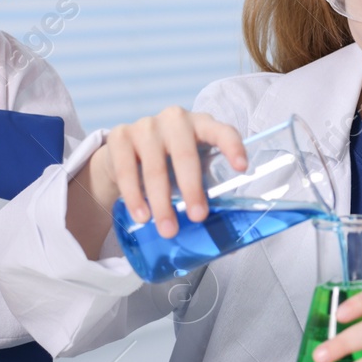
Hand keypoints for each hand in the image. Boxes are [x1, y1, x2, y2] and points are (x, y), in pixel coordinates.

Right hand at [72, 106, 246, 250]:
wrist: (124, 155)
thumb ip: (207, 192)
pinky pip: (126, 170)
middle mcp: (175, 120)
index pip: (222, 131)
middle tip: (197, 217)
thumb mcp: (191, 169)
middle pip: (185, 155)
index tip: (242, 168)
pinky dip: (134, 196)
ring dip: (161, 202)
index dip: (233, 147)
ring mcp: (146, 126)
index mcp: (202, 125)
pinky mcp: (120, 136)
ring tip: (167, 229)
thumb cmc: (169, 164)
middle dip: (192, 189)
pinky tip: (141, 216)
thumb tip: (227, 241)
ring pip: (155, 166)